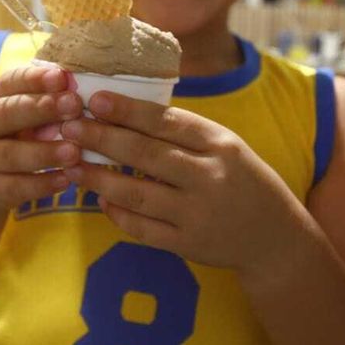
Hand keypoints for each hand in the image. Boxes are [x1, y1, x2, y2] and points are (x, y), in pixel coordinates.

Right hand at [0, 65, 83, 219]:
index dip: (35, 78)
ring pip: (11, 154)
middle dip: (41, 108)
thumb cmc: (14, 140)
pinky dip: (42, 184)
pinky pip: (15, 188)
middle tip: (74, 105)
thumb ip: (46, 102)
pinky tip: (66, 180)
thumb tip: (79, 87)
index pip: (10, 81)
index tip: (61, 76)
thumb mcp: (24, 117)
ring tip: (74, 151)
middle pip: (7, 113)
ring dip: (44, 152)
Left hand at [60, 90, 310, 274]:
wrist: (275, 238)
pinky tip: (100, 199)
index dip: (127, 110)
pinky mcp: (188, 245)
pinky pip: (143, 229)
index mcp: (220, 145)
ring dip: (99, 178)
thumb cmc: (242, 181)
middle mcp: (209, 178)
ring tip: (72, 166)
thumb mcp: (226, 147)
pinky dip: (118, 213)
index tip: (94, 99)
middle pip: (145, 154)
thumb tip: (127, 111)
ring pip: (138, 193)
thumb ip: (185, 134)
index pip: (166, 122)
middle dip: (101, 138)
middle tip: (68, 126)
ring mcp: (198, 214)